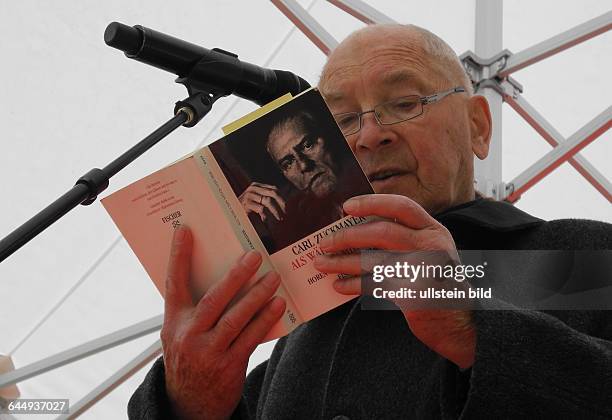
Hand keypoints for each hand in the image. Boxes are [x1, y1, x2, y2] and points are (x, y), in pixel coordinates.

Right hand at [161, 226, 285, 418]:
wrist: (189, 405)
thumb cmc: (189, 360)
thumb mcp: (180, 334)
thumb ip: (196, 308)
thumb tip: (225, 276)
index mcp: (174, 322)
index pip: (173, 284)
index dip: (178, 256)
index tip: (184, 231)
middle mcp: (188, 335)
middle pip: (214, 299)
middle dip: (236, 275)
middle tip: (253, 255)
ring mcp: (208, 352)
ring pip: (236, 318)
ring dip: (258, 295)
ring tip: (273, 278)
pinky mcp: (229, 365)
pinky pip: (251, 337)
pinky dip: (265, 319)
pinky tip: (278, 305)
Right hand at [238, 182, 285, 221]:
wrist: (231, 214)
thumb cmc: (247, 210)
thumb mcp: (257, 201)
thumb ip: (267, 198)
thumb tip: (284, 203)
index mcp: (256, 186)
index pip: (274, 189)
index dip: (282, 197)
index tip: (287, 207)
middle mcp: (253, 188)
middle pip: (273, 193)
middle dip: (281, 203)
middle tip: (286, 212)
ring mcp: (249, 195)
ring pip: (268, 201)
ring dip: (276, 211)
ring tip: (279, 218)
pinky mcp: (246, 203)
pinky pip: (261, 209)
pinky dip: (265, 216)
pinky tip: (265, 220)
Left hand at [313, 194, 475, 368]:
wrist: (459, 324)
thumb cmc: (436, 284)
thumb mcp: (430, 253)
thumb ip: (404, 238)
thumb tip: (356, 229)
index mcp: (434, 231)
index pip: (401, 206)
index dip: (371, 202)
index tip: (346, 207)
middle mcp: (432, 246)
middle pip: (381, 231)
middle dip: (347, 236)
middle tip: (325, 243)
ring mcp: (423, 270)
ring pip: (372, 259)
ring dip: (342, 262)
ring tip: (322, 263)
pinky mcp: (413, 294)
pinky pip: (373, 285)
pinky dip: (353, 284)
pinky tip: (339, 285)